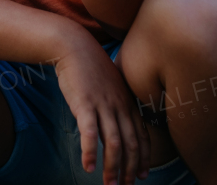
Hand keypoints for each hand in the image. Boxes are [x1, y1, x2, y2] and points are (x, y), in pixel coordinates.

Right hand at [54, 36, 150, 183]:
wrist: (74, 46)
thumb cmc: (91, 66)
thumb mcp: (112, 84)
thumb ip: (117, 103)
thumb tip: (116, 121)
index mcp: (128, 102)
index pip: (141, 136)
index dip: (143, 158)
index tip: (142, 175)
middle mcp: (120, 106)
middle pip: (131, 144)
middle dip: (130, 170)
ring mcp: (103, 105)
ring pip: (114, 144)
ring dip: (113, 168)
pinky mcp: (85, 104)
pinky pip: (90, 134)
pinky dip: (91, 153)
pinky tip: (88, 167)